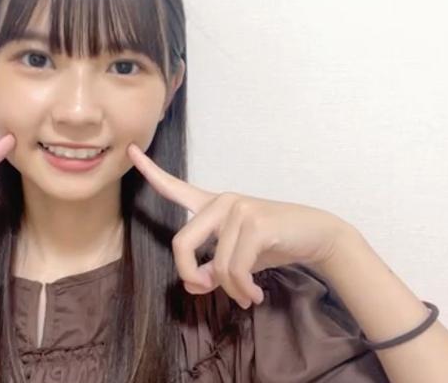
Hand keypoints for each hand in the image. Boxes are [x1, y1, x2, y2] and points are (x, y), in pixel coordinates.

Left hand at [127, 143, 355, 308]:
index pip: (175, 187)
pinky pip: (236, 269)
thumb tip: (194, 285)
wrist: (318, 236)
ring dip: (230, 290)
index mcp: (213, 205)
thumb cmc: (274, 245)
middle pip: (181, 244)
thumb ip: (211, 268)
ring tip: (246, 296)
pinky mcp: (256, 224)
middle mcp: (222, 201)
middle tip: (205, 291)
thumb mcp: (237, 259)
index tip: (130, 151)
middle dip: (189, 276)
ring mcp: (239, 209)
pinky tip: (255, 295)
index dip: (150, 171)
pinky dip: (243, 289)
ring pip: (215, 266)